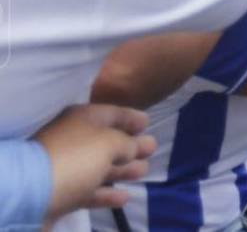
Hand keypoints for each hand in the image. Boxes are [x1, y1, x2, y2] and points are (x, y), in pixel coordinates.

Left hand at [35, 104, 155, 219]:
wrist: (31, 194)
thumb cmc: (76, 158)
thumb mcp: (110, 142)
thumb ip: (127, 143)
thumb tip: (133, 148)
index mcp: (83, 119)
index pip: (113, 113)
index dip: (132, 118)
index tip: (149, 123)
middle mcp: (74, 140)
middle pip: (108, 141)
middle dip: (131, 146)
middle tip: (151, 149)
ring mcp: (67, 168)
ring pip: (100, 167)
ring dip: (122, 170)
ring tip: (143, 172)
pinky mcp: (63, 193)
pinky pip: (90, 190)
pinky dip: (107, 193)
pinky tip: (124, 197)